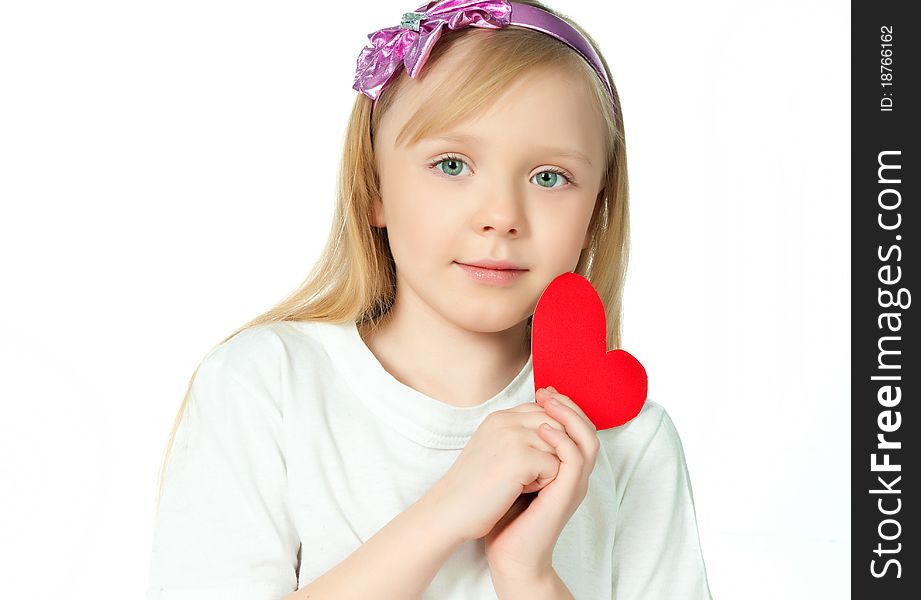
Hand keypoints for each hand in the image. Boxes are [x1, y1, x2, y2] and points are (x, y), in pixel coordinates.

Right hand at [425, 399, 568, 543]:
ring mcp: (513, 437)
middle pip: (557, 425)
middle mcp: (506, 420)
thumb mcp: (494, 451)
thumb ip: (517, 436)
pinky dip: (544, 483)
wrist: (448, 512)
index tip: (534, 462)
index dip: (550, 437)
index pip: (543, 411)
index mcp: (499, 417)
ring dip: (549, 468)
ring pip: (560, 446)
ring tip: (523, 483)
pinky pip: (556, 466)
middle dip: (554, 452)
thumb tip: (552, 432)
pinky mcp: (520, 459)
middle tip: (531, 475)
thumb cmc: (472, 488)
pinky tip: (520, 491)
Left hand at [484, 386, 600, 580]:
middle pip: (588, 430)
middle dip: (570, 405)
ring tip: (548, 402)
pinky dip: (563, 440)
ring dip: (569, 417)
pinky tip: (543, 430)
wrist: (508, 553)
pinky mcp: (566, 495)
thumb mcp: (514, 473)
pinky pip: (575, 460)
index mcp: (564, 470)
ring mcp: (573, 485)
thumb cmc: (506, 516)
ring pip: (588, 441)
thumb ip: (521, 450)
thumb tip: (512, 419)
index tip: (542, 391)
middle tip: (547, 391)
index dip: (564, 406)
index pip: (577, 429)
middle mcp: (574, 476)